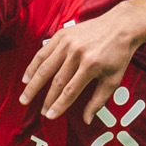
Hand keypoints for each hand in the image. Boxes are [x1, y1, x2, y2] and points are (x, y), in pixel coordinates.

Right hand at [21, 9, 143, 121]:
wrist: (121, 26)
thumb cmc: (118, 55)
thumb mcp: (114, 79)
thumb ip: (99, 100)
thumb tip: (87, 120)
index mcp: (91, 65)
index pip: (70, 91)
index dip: (59, 105)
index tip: (50, 116)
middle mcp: (77, 53)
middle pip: (56, 81)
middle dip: (46, 99)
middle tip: (40, 112)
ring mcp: (67, 43)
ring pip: (45, 67)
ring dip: (33, 84)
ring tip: (24, 98)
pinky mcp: (61, 35)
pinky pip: (43, 53)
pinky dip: (33, 66)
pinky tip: (27, 78)